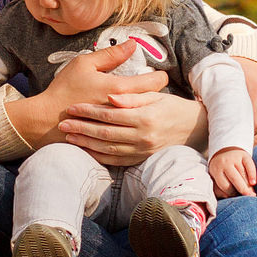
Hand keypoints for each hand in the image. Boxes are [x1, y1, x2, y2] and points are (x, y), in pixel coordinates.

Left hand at [59, 90, 202, 164]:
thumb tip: (110, 97)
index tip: (72, 107)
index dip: (89, 111)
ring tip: (69, 137)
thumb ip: (132, 97)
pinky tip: (86, 150)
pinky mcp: (142, 159)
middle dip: (81, 128)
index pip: (109, 115)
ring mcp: (142, 151)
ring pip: (108, 149)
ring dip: (86, 143)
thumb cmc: (172, 107)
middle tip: (63, 124)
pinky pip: (116, 160)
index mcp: (145, 118)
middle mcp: (143, 137)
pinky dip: (99, 156)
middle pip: (105, 133)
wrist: (193, 128)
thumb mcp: (155, 96)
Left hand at [208, 146, 256, 197]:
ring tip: (252, 195)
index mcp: (216, 170)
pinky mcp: (244, 155)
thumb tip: (228, 197)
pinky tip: (253, 183)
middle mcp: (225, 162)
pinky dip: (252, 174)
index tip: (237, 198)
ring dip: (248, 185)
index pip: (225, 185)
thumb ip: (219, 190)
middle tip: (249, 199)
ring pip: (243, 174)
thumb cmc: (221, 172)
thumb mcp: (216, 179)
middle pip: (235, 179)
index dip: (232, 193)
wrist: (224, 153)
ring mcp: (234, 158)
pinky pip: (250, 165)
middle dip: (243, 190)